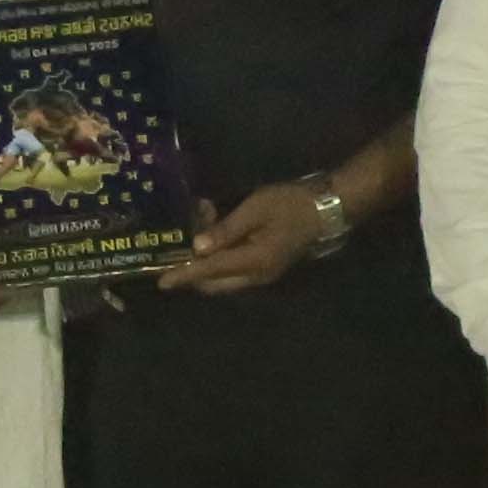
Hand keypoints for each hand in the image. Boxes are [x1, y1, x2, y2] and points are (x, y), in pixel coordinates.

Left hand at [165, 181, 324, 297]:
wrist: (325, 209)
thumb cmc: (290, 204)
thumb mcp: (255, 209)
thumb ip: (226, 230)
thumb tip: (198, 247)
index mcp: (254, 262)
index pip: (210, 271)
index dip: (184, 275)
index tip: (162, 282)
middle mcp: (256, 276)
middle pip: (214, 283)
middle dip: (192, 271)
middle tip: (174, 250)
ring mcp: (263, 275)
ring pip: (223, 278)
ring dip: (207, 261)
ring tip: (198, 228)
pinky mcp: (266, 267)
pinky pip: (234, 270)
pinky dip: (220, 258)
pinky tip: (216, 234)